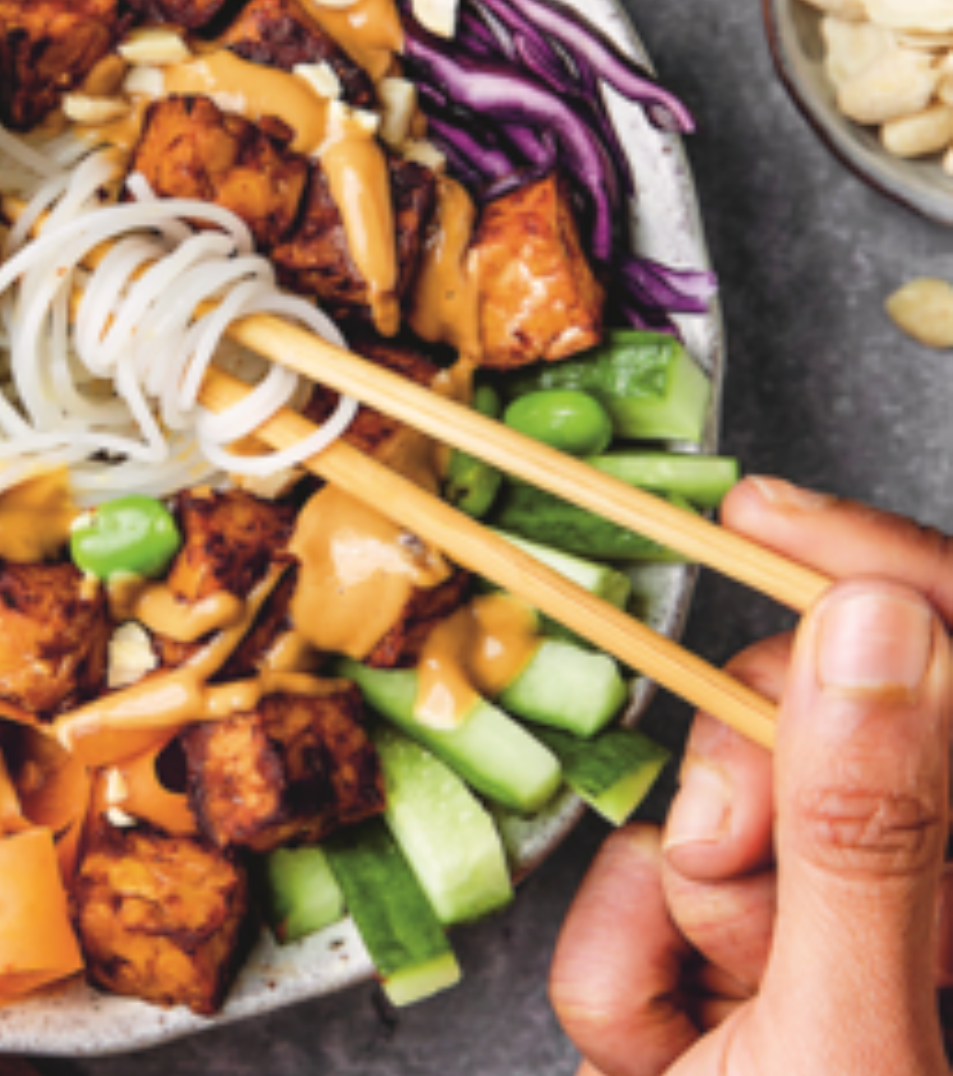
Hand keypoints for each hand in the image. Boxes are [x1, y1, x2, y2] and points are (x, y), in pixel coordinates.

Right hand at [550, 478, 952, 1075]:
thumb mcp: (845, 1040)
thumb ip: (859, 830)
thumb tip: (869, 625)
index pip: (945, 662)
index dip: (867, 568)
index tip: (755, 516)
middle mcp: (907, 896)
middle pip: (800, 731)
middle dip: (729, 802)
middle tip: (719, 880)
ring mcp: (814, 933)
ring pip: (691, 826)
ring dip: (657, 928)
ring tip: (693, 1042)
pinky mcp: (724, 969)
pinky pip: (634, 907)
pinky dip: (618, 987)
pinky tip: (665, 1060)